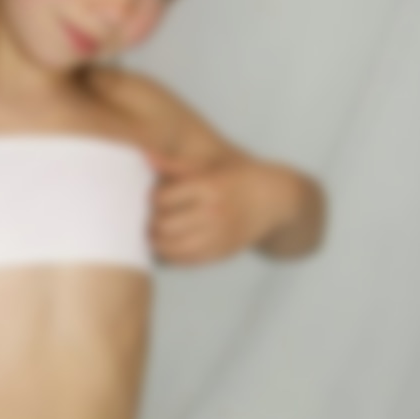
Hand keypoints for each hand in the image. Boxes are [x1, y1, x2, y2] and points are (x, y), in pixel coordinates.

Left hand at [146, 148, 299, 264]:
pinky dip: (170, 255)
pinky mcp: (220, 253)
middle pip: (163, 225)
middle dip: (151, 222)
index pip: (162, 198)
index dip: (152, 198)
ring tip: (156, 232)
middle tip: (150, 217)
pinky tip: (171, 244)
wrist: (273, 200)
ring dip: (156, 241)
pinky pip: (184, 261)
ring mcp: (217, 236)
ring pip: (169, 247)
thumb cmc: (237, 179)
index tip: (154, 197)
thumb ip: (175, 165)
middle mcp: (213, 213)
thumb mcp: (210, 166)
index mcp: (209, 187)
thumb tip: (146, 157)